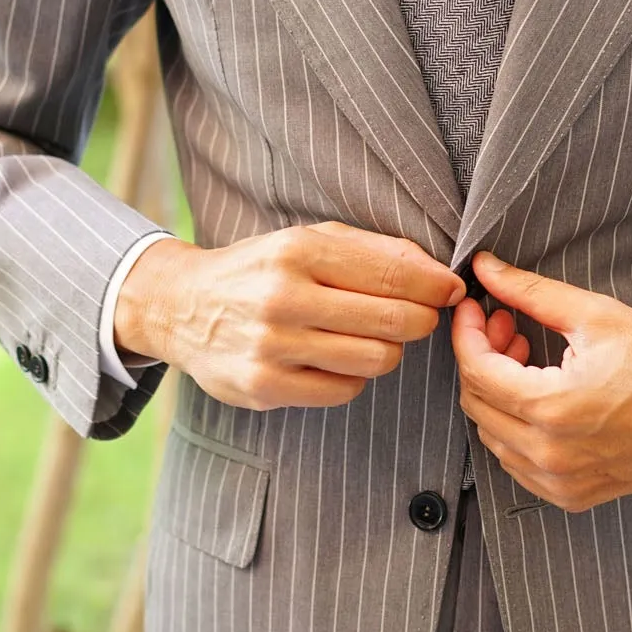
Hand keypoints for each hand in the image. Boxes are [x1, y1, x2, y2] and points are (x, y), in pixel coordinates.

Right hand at [114, 222, 466, 410]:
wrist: (181, 307)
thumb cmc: (261, 270)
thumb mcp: (309, 241)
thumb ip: (376, 252)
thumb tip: (440, 276)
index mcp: (297, 252)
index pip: (392, 274)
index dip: (435, 287)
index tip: (451, 291)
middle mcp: (282, 298)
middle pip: (393, 321)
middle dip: (420, 320)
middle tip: (418, 317)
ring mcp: (271, 347)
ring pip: (376, 360)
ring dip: (388, 351)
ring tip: (372, 337)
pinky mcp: (264, 387)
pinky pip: (345, 391)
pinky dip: (353, 377)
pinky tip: (335, 360)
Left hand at [451, 250, 631, 510]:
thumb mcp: (596, 315)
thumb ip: (531, 293)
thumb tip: (485, 269)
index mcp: (551, 407)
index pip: (476, 370)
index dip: (468, 333)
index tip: (476, 309)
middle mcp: (549, 453)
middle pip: (478, 403)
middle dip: (482, 359)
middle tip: (508, 327)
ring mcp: (560, 481)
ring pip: (493, 436)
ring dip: (498, 395)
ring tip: (528, 359)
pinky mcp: (572, 495)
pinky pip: (518, 463)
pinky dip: (516, 429)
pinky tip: (541, 398)